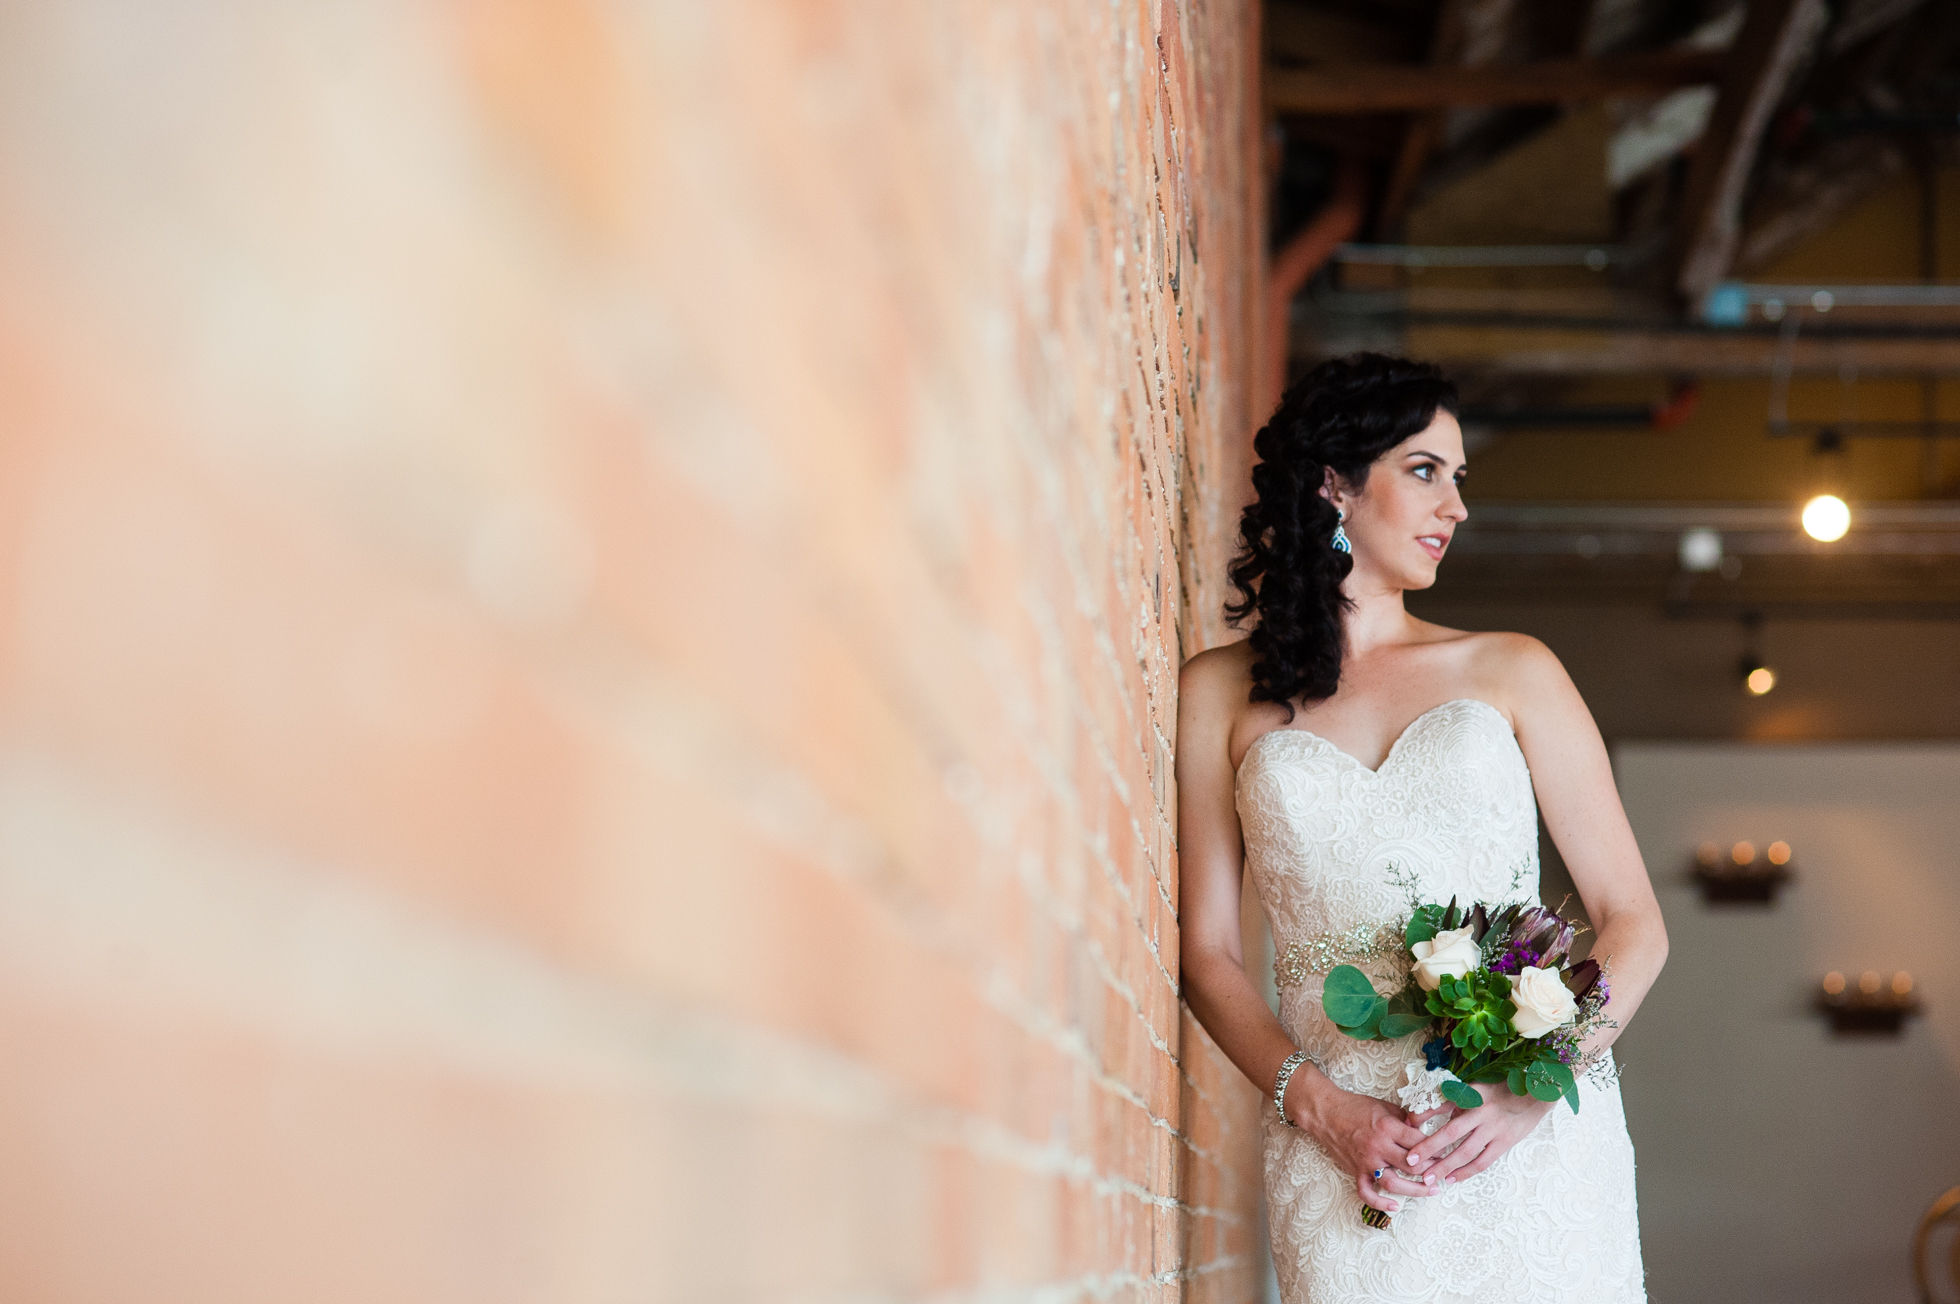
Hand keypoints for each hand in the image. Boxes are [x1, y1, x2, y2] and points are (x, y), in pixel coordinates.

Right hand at [1291, 1078, 1440, 1214]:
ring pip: (1395, 1183)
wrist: (1325, 1112)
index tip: (1448, 1152)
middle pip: (1413, 1166)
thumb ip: (1405, 1119)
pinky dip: (1380, 1203)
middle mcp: (1378, 1146)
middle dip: (1432, 1171)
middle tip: (1445, 1172)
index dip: (1437, 1149)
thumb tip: (1424, 1131)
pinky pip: (1367, 1193)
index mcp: (1387, 1127)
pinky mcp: (1355, 1171)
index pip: (1419, 1143)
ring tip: (1432, 1191)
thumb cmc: (1355, 1106)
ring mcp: (1366, 1161)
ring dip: (1416, 1191)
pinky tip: (1395, 1206)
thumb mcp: (1385, 1106)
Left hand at [1403, 1083, 1554, 1186]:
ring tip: (1428, 1178)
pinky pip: (1482, 1161)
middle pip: (1451, 1133)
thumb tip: (1433, 1118)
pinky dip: (1466, 1172)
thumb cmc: (1499, 1090)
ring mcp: (1494, 1129)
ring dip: (1446, 1167)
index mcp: (1471, 1095)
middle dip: (1429, 1149)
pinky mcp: (1504, 1143)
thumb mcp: (1474, 1089)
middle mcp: (1481, 1112)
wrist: (1534, 1095)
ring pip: (1466, 1152)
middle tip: (1410, 1162)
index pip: (1441, 1105)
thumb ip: (1454, 1103)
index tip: (1406, 1126)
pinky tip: (1452, 1179)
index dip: (1423, 1116)